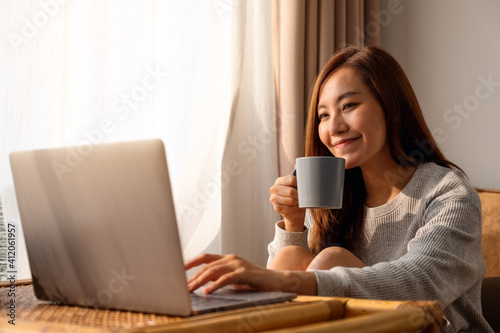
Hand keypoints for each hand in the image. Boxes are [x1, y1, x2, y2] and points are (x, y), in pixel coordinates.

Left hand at [185, 253, 316, 294]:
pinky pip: (226, 279)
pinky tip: (207, 292)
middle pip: (207, 265)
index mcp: (228, 258)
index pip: (205, 257)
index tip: (179, 269)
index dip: (192, 262)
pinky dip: (215, 285)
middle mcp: (231, 258)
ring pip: (213, 271)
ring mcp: (238, 264)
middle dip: (193, 276)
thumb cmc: (254, 282)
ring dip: (200, 281)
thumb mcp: (234, 279)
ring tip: (191, 290)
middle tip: (182, 287)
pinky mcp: (244, 273)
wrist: (276, 281)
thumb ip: (221, 278)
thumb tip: (204, 283)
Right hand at [270, 173, 305, 231]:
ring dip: (297, 202)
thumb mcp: (296, 187)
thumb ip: (298, 183)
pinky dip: (294, 208)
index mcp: (279, 181)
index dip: (299, 184)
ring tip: (298, 202)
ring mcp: (274, 199)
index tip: (303, 188)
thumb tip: (305, 183)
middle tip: (301, 197)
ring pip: (291, 200)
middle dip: (299, 195)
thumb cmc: (295, 196)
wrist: (293, 211)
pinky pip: (289, 208)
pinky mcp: (277, 208)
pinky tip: (294, 207)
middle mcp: (274, 189)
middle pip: (291, 191)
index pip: (292, 180)